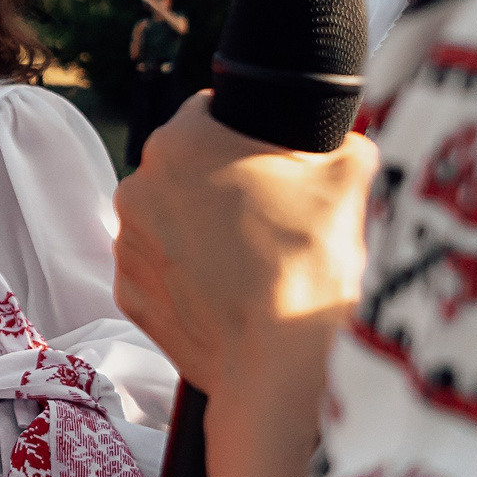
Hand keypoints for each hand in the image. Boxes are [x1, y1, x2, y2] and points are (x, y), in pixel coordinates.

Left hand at [113, 92, 377, 404]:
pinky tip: (227, 292)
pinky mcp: (129, 294)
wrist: (277, 363)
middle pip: (185, 170)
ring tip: (251, 261)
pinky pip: (161, 271)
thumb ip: (345, 145)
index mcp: (180, 141)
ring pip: (169, 220)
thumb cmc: (308, 264)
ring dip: (200, 232)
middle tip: (269, 217)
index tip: (270, 163)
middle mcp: (138, 186)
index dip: (245, 134)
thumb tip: (349, 144)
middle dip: (220, 186)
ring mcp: (127, 243)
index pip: (210, 113)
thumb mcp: (346, 181)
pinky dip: (187, 277)